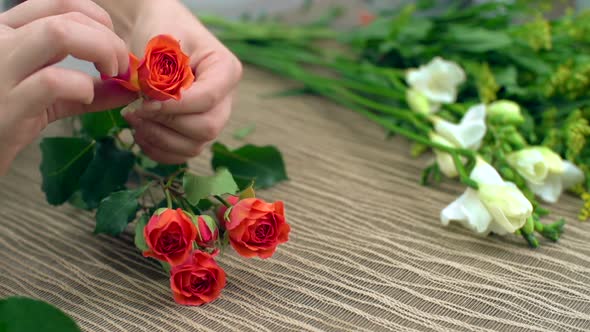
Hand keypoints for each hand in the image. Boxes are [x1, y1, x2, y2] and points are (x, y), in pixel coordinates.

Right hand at [0, 0, 132, 173]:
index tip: (113, 48)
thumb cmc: (8, 120)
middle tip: (121, 68)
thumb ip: (88, 89)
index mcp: (8, 31)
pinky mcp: (8, 105)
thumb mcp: (50, 97)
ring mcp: (1, 69)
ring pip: (60, 33)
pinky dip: (82, 87)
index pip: (60, 2)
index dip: (99, 20)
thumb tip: (130, 88)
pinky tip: (85, 97)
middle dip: (108, 39)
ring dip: (101, 50)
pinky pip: (54, 81)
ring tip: (112, 74)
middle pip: (68, 16)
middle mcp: (0, 40)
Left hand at [118, 0, 241, 163]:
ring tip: (133, 119)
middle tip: (136, 111)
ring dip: (159, 139)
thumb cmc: (161, 32)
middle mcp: (225, 100)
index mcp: (226, 71)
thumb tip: (153, 105)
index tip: (145, 102)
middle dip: (167, 124)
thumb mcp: (162, 44)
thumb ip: (161, 75)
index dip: (175, 106)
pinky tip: (140, 132)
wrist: (153, 36)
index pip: (208, 98)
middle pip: (208, 128)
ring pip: (194, 146)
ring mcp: (211, 120)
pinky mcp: (194, 134)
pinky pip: (181, 155)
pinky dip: (157, 150)